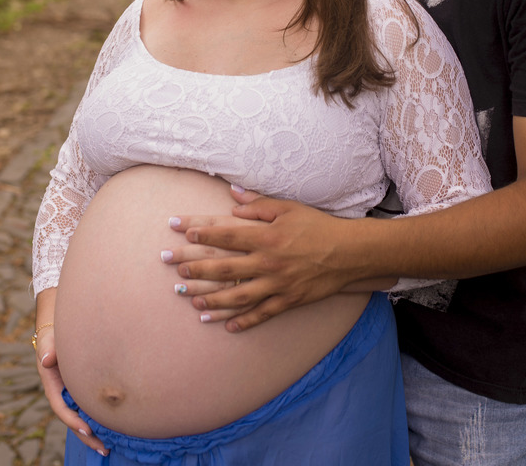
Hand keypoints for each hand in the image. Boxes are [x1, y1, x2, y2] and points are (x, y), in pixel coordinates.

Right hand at [34, 331, 108, 456]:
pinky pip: (89, 409)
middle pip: (73, 420)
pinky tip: (113, 429)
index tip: (87, 430)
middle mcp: (62, 394)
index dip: (73, 420)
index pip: (61, 408)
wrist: (60, 332)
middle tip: (103, 448)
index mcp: (53, 386)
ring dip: (93, 433)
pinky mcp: (83, 392)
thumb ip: (47, 349)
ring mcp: (72, 394)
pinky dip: (99, 420)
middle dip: (86, 436)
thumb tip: (46, 360)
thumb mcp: (48, 341)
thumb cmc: (53, 337)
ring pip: (82, 418)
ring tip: (108, 447)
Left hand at [164, 187, 360, 331]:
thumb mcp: (289, 208)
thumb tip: (232, 197)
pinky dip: (243, 322)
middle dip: (196, 268)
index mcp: (266, 237)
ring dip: (212, 300)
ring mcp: (277, 285)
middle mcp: (268, 262)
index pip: (227, 235)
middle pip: (224, 268)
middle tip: (175, 267)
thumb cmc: (318, 226)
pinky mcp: (288, 301)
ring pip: (237, 297)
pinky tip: (226, 327)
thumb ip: (258, 204)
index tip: (182, 230)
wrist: (350, 253)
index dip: (202, 232)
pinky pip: (261, 314)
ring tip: (192, 301)